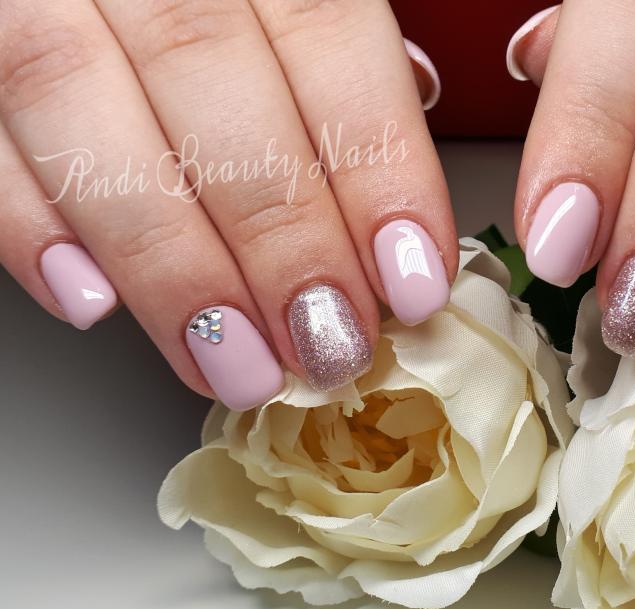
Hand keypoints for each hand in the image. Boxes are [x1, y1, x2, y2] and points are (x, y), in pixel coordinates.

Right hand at [0, 0, 453, 409]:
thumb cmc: (218, 0)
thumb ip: (337, 60)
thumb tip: (407, 156)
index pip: (327, 32)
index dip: (376, 165)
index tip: (409, 278)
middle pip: (211, 77)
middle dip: (280, 234)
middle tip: (326, 342)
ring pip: (81, 105)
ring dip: (168, 259)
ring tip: (233, 360)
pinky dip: (30, 223)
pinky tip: (94, 302)